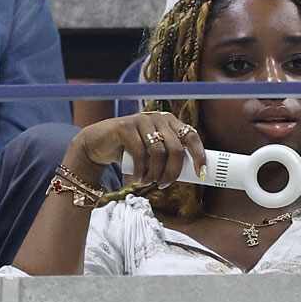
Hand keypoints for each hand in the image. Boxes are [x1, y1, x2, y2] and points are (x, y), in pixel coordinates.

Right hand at [67, 110, 204, 188]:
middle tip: (164, 184)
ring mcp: (141, 120)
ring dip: (155, 173)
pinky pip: (139, 153)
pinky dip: (140, 171)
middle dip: (172, 171)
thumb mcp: (153, 152)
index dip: (199, 154)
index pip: (191, 135)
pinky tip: (137, 178)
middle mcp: (158, 117)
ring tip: (148, 182)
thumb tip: (192, 175)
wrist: (99, 144)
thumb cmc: (130, 151)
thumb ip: (169, 156)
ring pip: (158, 152)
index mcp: (170, 121)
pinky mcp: (125, 126)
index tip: (201, 173)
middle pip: (175, 148)